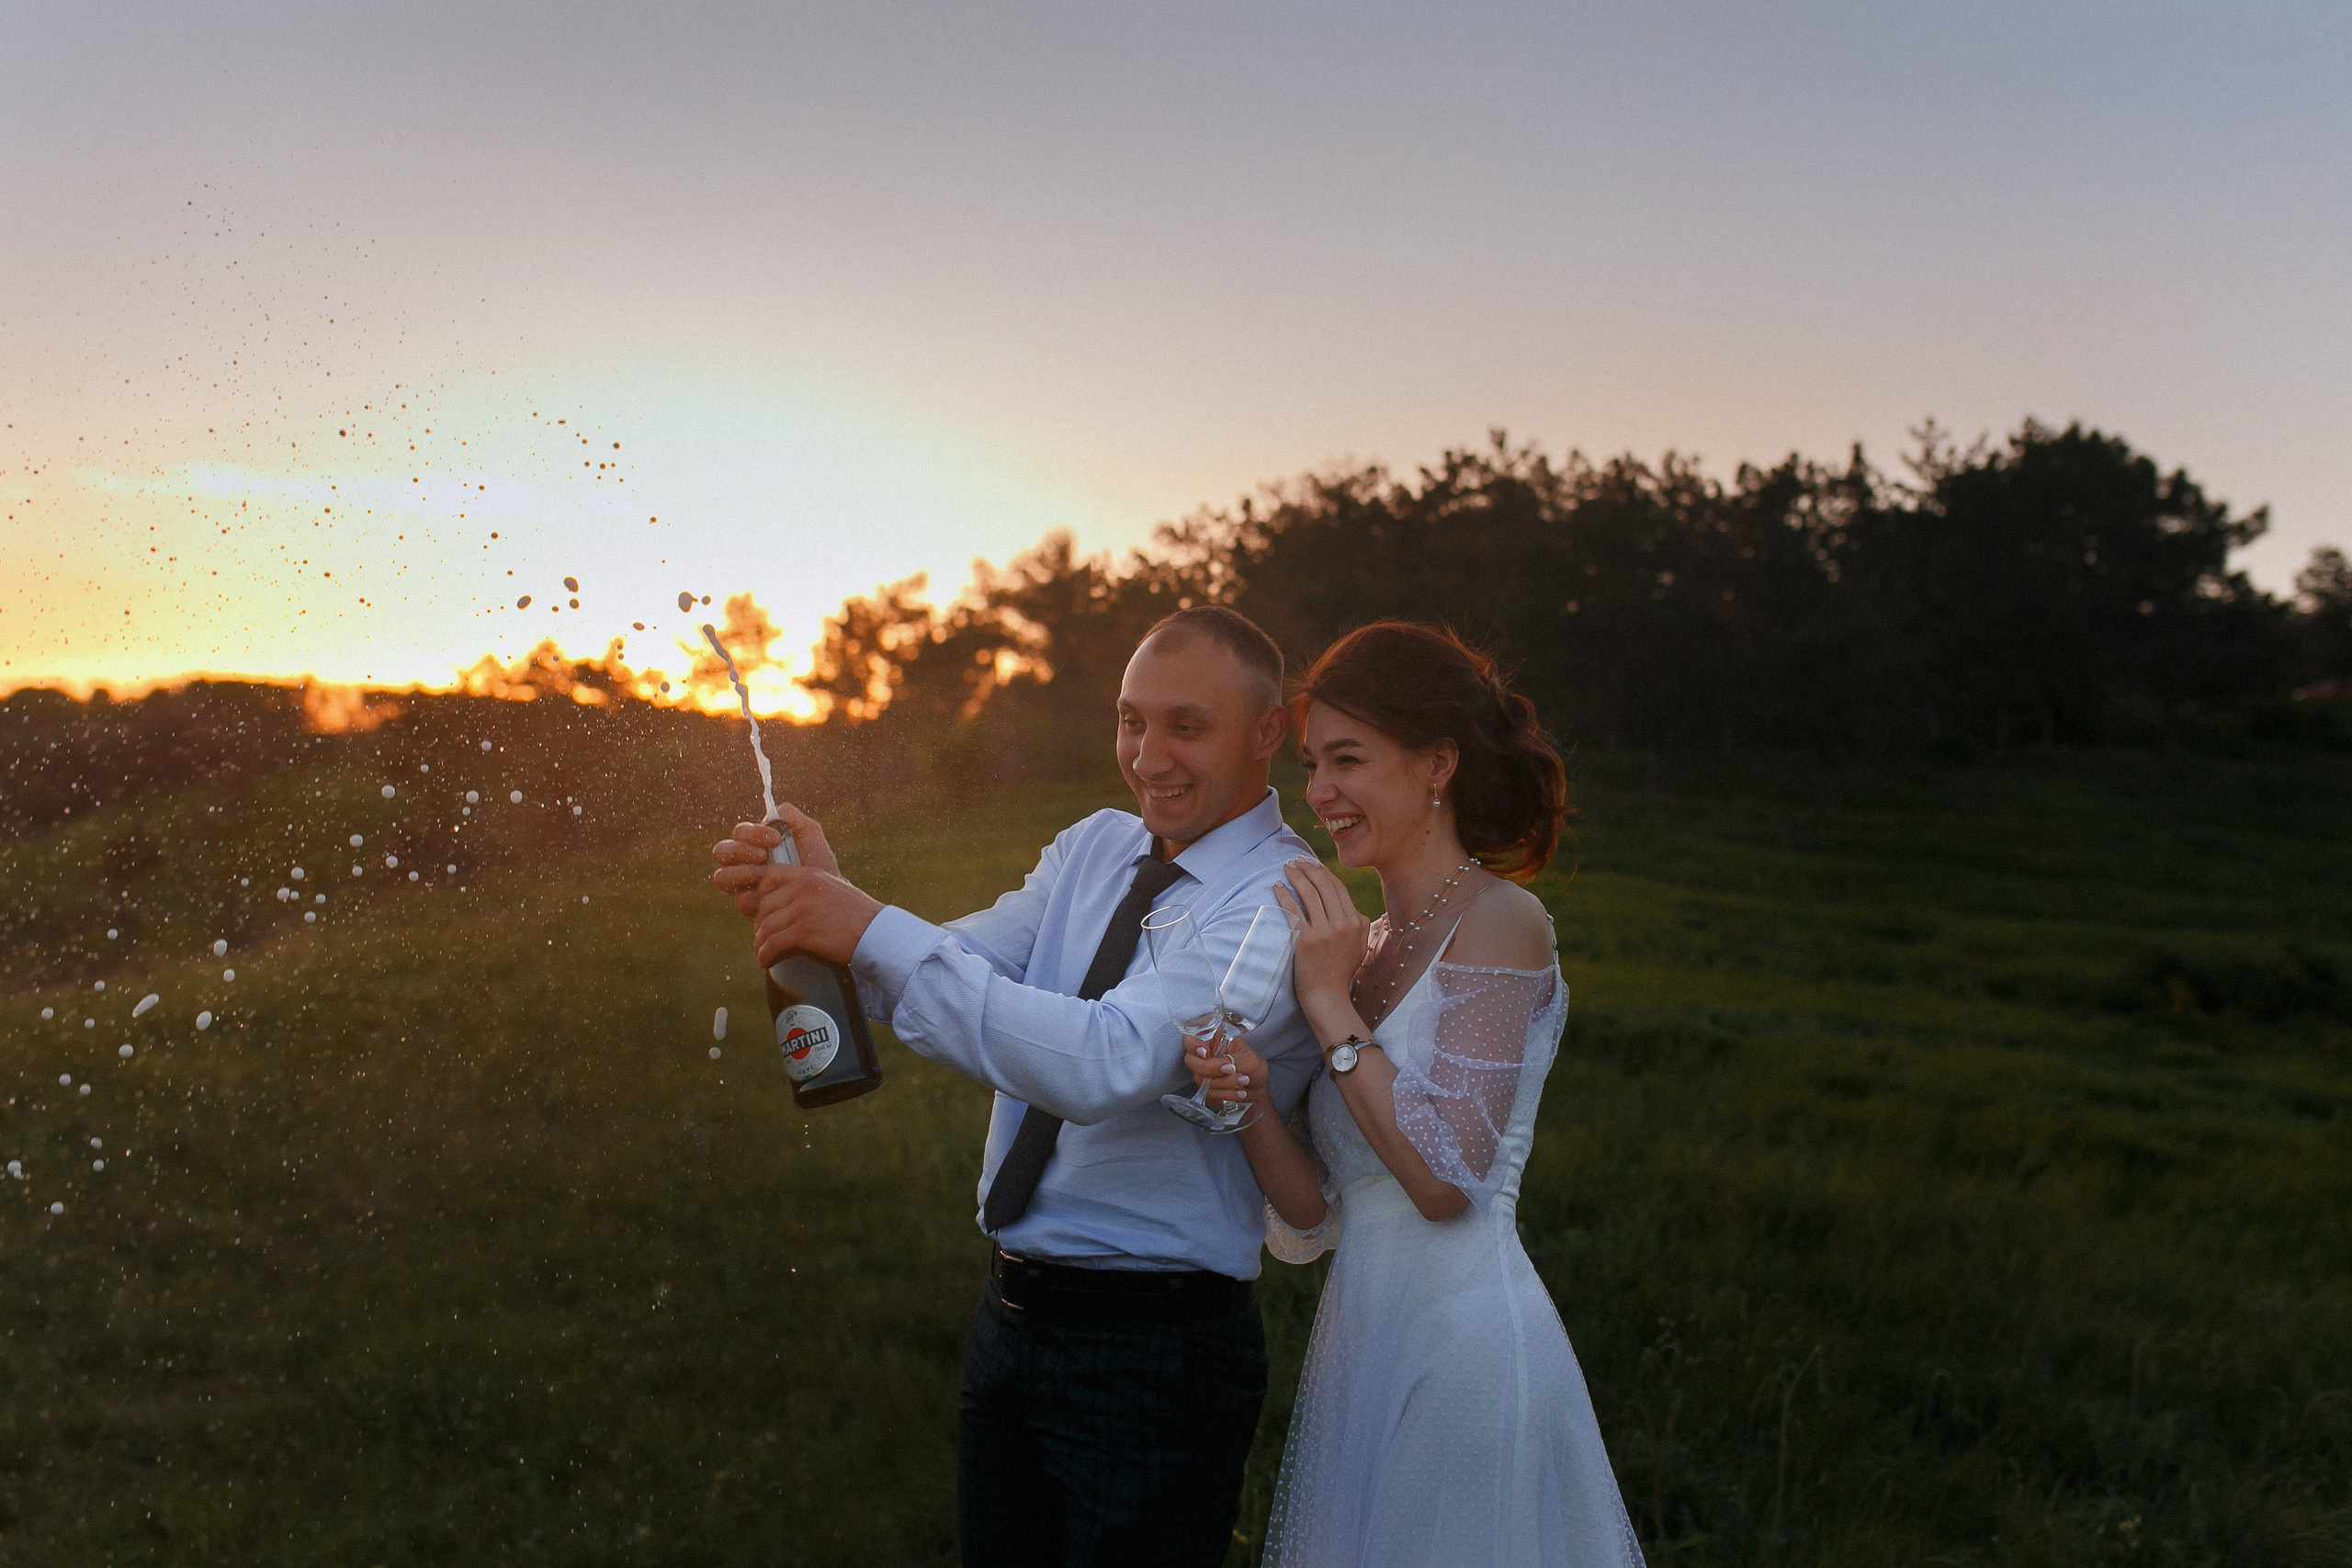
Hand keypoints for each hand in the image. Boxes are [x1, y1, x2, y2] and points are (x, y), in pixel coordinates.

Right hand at [711, 802, 842, 917]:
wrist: (827, 891)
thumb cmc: (816, 860)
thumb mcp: (809, 833)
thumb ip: (791, 816)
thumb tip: (772, 812)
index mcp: (754, 843)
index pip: (739, 832)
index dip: (752, 833)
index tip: (775, 839)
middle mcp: (742, 862)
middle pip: (721, 851)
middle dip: (740, 851)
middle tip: (762, 856)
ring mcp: (743, 885)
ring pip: (721, 876)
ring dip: (741, 873)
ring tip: (764, 875)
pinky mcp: (751, 907)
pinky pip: (740, 900)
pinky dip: (755, 897)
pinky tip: (772, 895)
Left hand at [750, 864, 884, 968]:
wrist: (879, 934)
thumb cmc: (860, 918)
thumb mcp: (836, 891)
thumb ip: (812, 892)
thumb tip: (790, 907)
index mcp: (811, 875)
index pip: (770, 875)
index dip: (761, 895)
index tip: (764, 913)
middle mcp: (804, 887)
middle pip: (764, 905)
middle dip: (760, 925)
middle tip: (763, 939)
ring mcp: (804, 908)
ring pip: (766, 926)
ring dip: (760, 943)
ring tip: (762, 954)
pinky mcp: (805, 931)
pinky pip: (773, 944)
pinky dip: (765, 955)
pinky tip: (766, 962)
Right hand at [1183, 1031, 1268, 1109]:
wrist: (1256, 1091)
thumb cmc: (1253, 1070)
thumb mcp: (1251, 1060)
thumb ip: (1235, 1059)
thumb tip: (1223, 1062)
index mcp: (1215, 1041)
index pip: (1192, 1037)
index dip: (1193, 1044)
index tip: (1205, 1053)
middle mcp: (1205, 1056)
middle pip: (1191, 1060)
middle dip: (1211, 1068)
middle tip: (1231, 1070)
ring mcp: (1202, 1074)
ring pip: (1200, 1079)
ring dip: (1224, 1083)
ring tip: (1243, 1081)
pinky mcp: (1204, 1090)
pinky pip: (1207, 1094)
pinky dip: (1225, 1094)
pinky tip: (1239, 1093)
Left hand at [1279, 858, 1370, 1008]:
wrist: (1327, 996)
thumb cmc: (1341, 972)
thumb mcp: (1360, 946)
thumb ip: (1360, 925)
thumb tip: (1354, 907)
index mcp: (1357, 923)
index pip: (1339, 889)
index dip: (1324, 873)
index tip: (1312, 865)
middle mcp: (1342, 925)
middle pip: (1324, 887)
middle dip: (1309, 869)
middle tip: (1296, 860)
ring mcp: (1324, 933)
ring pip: (1309, 895)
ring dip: (1296, 877)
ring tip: (1286, 868)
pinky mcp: (1305, 941)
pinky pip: (1293, 911)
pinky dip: (1284, 895)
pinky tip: (1277, 886)